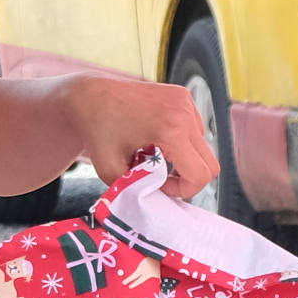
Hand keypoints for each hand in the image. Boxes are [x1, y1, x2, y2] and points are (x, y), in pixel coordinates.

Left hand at [63, 75, 214, 201]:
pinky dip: (182, 142)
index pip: (200, 174)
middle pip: (210, 163)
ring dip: (185, 159)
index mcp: (171, 129)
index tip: (159, 185)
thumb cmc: (96, 131)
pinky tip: (157, 140)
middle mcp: (184, 112)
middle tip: (159, 177)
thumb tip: (158, 202)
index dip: (182, 189)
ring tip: (154, 157)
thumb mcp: (111, 171)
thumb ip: (138, 190)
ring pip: (203, 148)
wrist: (88, 96)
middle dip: (187, 178)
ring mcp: (185, 101)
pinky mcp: (183, 96)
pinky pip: (195, 130)